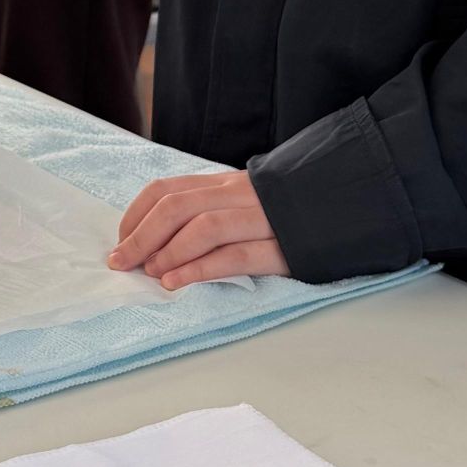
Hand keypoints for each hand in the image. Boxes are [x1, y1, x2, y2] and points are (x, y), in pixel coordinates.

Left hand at [108, 168, 289, 288]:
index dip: (136, 215)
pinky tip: (177, 283)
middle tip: (121, 263)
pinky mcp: (282, 248)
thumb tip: (151, 243)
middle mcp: (237, 195)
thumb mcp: (240, 204)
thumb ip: (203, 213)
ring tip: (149, 273)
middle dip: (140, 235)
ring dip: (168, 251)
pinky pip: (236, 256)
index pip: (166, 189)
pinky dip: (200, 268)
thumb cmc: (283, 214)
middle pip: (177, 206)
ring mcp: (261, 219)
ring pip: (205, 226)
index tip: (120, 241)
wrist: (345, 203)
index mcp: (222, 184)